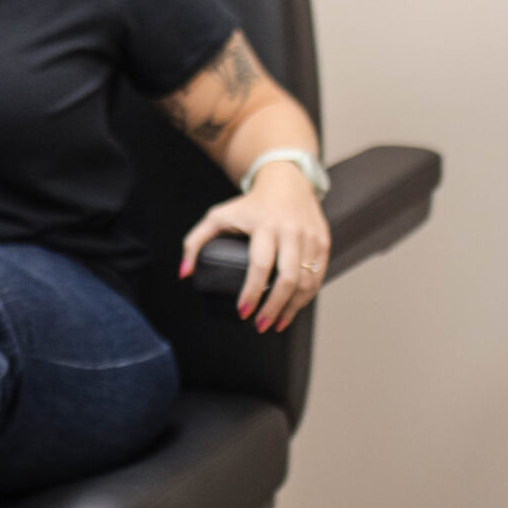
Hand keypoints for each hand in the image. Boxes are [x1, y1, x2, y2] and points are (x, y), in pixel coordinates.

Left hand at [179, 165, 331, 332]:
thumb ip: (195, 242)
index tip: (243, 312)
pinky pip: (318, 276)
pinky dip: (305, 297)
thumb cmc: (249, 204)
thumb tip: (184, 273)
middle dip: (274, 307)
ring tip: (276, 323)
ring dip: (291, 308)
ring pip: (307, 281)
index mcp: (264, 225)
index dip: (252, 292)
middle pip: (287, 278)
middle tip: (260, 326)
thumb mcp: (218, 216)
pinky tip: (291, 308)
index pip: (260, 265)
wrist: (287, 181)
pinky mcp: (322, 242)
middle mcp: (290, 231)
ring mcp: (310, 237)